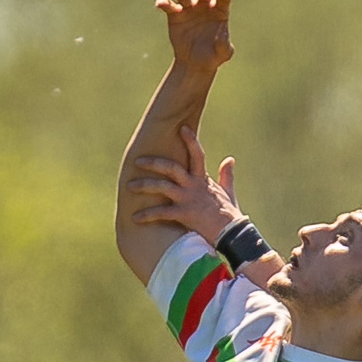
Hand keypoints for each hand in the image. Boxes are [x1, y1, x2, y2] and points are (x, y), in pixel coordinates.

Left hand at [127, 126, 242, 244]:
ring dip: (143, 185)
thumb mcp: (228, 191)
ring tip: (129, 186)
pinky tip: (135, 218)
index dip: (190, 141)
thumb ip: (226, 175)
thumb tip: (229, 159)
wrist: (233, 234)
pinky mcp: (184, 214)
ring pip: (162, 186)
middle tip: (137, 161)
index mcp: (203, 180)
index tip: (182, 128)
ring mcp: (188, 199)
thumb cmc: (230, 215)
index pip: (197, 155)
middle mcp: (193, 186)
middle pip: (171, 168)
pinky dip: (147, 215)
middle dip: (153, 163)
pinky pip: (161, 213)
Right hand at [156, 0, 233, 75]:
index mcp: (219, 11)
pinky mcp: (175, 14)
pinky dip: (164, 3)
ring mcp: (189, 8)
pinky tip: (160, 4)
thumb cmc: (214, 56)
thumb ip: (224, 45)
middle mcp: (204, 5)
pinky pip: (168, 5)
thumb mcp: (223, 53)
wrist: (195, 63)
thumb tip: (221, 37)